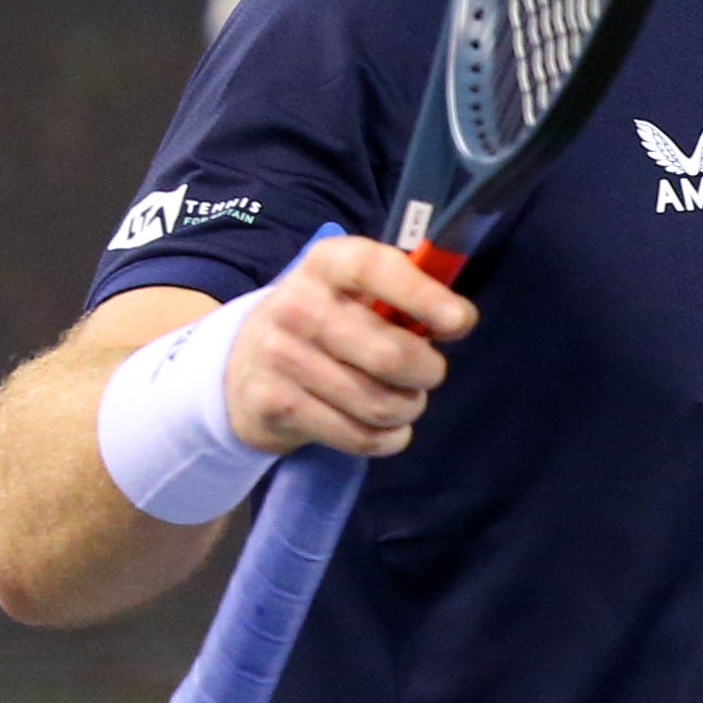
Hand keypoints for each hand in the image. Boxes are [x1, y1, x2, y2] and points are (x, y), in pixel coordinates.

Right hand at [223, 237, 475, 458]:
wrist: (242, 366)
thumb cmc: (322, 322)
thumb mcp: (351, 292)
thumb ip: (402, 296)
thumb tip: (457, 320)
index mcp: (326, 264)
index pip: (375, 269)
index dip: (423, 296)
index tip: (459, 322)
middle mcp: (298, 305)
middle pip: (389, 355)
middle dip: (428, 372)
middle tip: (428, 373)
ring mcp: (281, 357)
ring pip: (378, 404)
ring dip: (409, 408)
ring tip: (406, 401)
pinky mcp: (275, 405)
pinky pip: (358, 436)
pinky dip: (389, 439)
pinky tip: (389, 429)